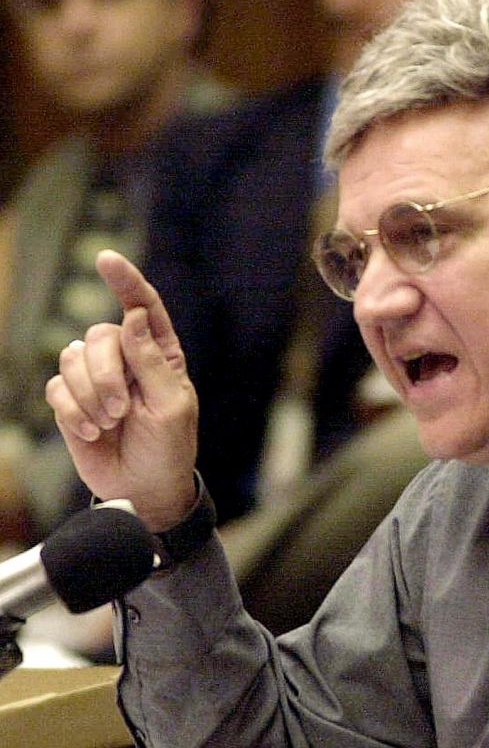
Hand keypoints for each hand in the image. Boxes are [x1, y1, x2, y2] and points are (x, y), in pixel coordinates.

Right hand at [45, 250, 197, 530]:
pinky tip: (90, 432)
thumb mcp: (171, 405)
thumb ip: (151, 360)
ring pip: (73, 357)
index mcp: (160, 355)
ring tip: (109, 422)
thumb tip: (132, 315)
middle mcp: (126, 359)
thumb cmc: (168, 448)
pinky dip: (72, 410)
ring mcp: (97, 379)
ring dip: (90, 393)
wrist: (142, 489)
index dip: (126, 281)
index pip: (142, 307)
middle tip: (121, 409)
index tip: (106, 259)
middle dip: (106, 373)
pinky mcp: (72, 401)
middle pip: (100, 334)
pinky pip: (57, 387)